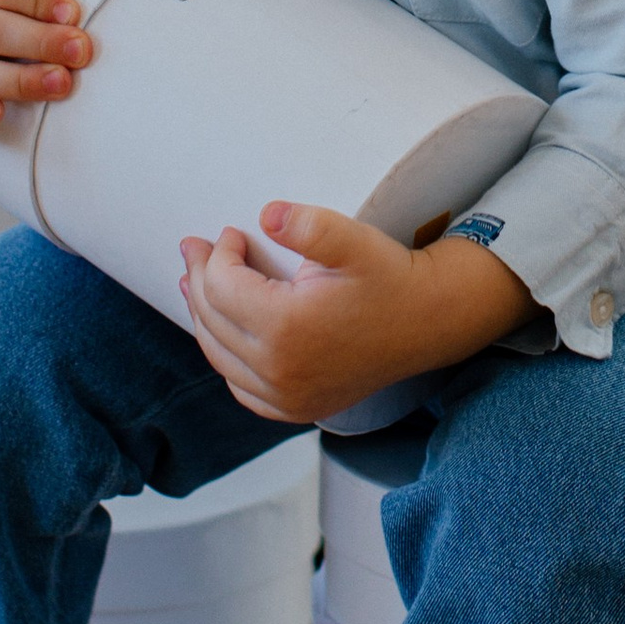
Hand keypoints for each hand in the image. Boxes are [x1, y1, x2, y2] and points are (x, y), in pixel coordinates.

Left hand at [180, 206, 539, 424]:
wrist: (429, 321)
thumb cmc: (389, 278)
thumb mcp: (353, 241)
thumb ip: (308, 225)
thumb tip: (267, 214)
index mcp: (286, 329)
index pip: (222, 287)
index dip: (218, 254)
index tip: (232, 232)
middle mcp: (280, 372)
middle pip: (213, 321)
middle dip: (200, 279)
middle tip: (195, 248)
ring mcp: (286, 397)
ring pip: (219, 356)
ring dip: (203, 318)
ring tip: (195, 285)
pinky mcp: (296, 408)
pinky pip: (241, 387)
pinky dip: (226, 358)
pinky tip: (224, 334)